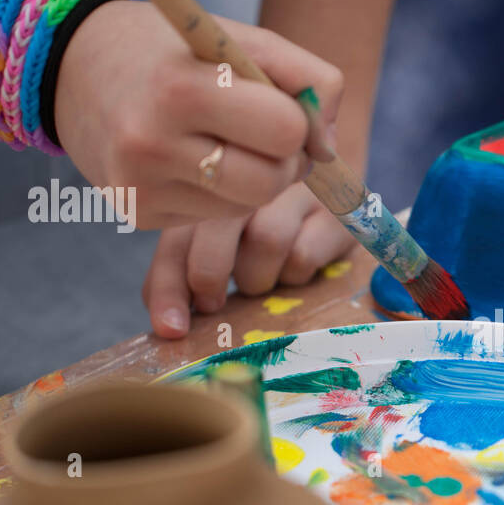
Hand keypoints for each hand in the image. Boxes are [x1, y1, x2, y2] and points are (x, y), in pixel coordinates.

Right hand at [54, 0, 342, 229]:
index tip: (282, 109)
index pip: (285, 130)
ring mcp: (141, 185)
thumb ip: (306, 77)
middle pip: (271, 182)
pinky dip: (220, 193)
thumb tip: (329, 149)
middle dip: (285, 162)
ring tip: (228, 143)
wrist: (68, 65)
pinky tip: (192, 160)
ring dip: (256, 181)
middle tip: (266, 137)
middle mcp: (153, 142)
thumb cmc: (170, 50)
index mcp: (182, 88)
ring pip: (247, 208)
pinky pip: (213, 219)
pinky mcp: (136, 212)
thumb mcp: (237, 38)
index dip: (299, 123)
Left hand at [141, 181, 355, 336]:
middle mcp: (249, 184)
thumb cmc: (271, 220)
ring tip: (265, 279)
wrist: (334, 176)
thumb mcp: (227, 236)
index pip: (177, 239)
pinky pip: (304, 253)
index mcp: (211, 191)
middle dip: (209, 276)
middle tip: (214, 303)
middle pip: (216, 230)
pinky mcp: (336, 209)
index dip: (168, 287)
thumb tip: (167, 320)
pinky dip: (296, 274)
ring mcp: (294, 190)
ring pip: (266, 239)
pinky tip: (299, 269)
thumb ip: (189, 266)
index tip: (172, 329)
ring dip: (259, 277)